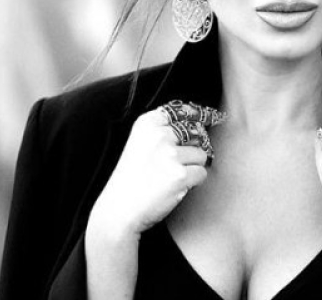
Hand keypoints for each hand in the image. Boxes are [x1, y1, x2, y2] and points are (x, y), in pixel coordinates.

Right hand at [88, 105, 209, 240]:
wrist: (118, 210)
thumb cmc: (131, 180)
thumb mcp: (140, 144)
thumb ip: (163, 131)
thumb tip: (201, 125)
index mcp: (147, 124)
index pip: (182, 111)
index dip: (194, 118)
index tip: (202, 121)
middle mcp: (159, 135)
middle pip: (196, 133)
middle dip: (192, 148)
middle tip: (175, 163)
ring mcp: (170, 155)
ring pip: (201, 154)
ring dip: (192, 167)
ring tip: (170, 177)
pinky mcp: (180, 175)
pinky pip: (202, 173)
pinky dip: (194, 182)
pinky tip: (175, 187)